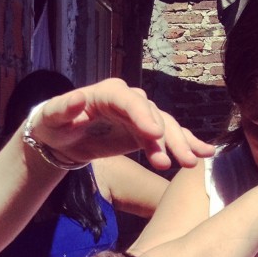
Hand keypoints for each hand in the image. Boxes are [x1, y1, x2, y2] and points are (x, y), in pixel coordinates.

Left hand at [29, 77, 214, 171]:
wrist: (62, 137)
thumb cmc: (55, 124)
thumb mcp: (52, 117)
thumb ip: (63, 108)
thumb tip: (76, 98)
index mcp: (107, 93)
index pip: (128, 100)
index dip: (142, 116)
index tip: (154, 134)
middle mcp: (128, 100)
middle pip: (152, 115)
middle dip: (166, 137)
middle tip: (177, 158)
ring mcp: (140, 116)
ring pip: (165, 127)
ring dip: (178, 145)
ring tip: (188, 164)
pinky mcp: (145, 132)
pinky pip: (168, 136)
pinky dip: (187, 143)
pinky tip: (205, 153)